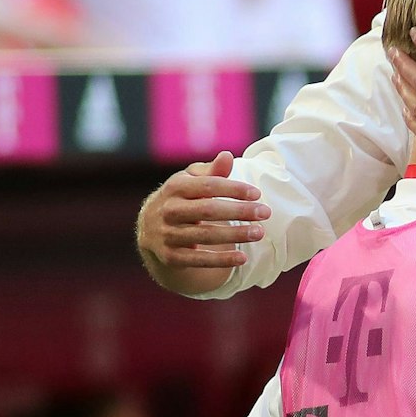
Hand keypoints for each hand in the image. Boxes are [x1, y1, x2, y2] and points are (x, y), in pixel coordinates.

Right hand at [136, 153, 270, 272]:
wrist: (149, 230)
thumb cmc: (180, 199)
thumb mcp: (191, 181)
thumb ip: (211, 172)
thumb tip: (227, 156)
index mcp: (174, 187)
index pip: (207, 185)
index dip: (233, 189)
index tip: (257, 194)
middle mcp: (168, 210)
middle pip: (208, 210)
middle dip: (239, 211)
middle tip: (265, 213)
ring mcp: (167, 235)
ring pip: (205, 235)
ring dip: (235, 235)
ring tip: (259, 233)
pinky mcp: (170, 257)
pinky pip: (198, 260)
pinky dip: (221, 260)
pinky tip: (242, 258)